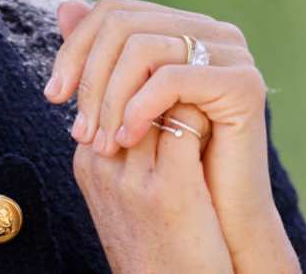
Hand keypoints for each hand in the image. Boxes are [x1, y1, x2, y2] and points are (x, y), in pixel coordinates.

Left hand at [45, 0, 298, 272]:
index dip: (75, 49)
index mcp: (182, 26)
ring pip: (142, 49)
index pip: (113, 12)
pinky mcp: (243, 83)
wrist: (220, 220)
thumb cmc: (168, 164)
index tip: (53, 95)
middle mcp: (210, 29)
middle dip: (88, 77)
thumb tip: (65, 5)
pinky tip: (126, 140)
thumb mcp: (123, 103)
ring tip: (101, 143)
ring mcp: (231, 52)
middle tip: (77, 130)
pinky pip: (172, 78)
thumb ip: (100, 55)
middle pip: (123, 25)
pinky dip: (139, 107)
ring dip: (109, 98)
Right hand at [72, 83, 233, 272]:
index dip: (140, 70)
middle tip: (190, 71)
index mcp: (88, 156)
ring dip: (183, 86)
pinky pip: (185, 123)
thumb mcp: (128, 185)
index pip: (108, 82)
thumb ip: (128, 135)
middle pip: (128, 83)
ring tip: (203, 92)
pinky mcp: (169, 190)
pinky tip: (217, 118)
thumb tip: (144, 87)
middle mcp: (102, 161)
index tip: (170, 69)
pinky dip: (203, 111)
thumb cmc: (158, 237)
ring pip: (156, 96)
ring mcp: (132, 177)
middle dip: (160, 69)